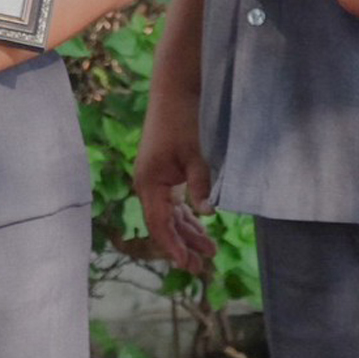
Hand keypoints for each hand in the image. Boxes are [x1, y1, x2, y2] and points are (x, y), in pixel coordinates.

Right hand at [134, 83, 215, 274]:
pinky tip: (200, 225)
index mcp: (149, 183)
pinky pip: (174, 202)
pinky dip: (187, 215)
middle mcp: (148, 184)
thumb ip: (200, 185)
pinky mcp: (165, 172)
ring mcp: (156, 179)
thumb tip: (207, 215)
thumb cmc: (183, 121)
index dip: (173, 246)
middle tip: (203, 266)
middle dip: (183, 244)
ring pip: (170, 214)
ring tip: (210, 250)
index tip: (188, 265)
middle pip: (164, 223)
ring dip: (187, 231)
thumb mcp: (195, 155)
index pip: (159, 224)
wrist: (175, 91)